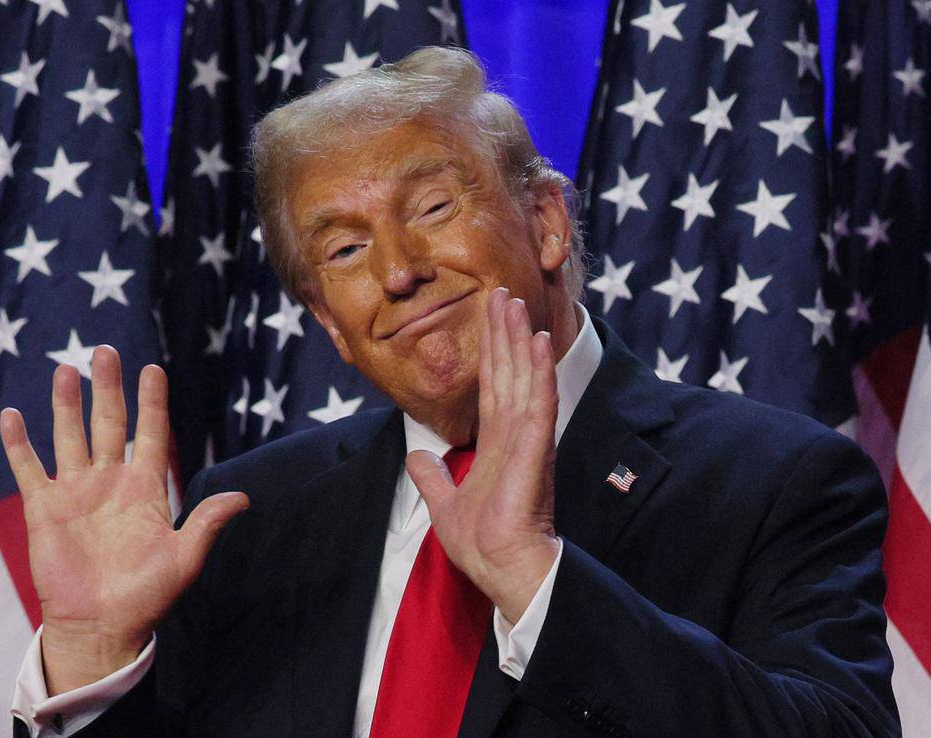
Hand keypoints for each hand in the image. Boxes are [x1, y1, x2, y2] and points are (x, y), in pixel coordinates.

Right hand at [0, 346, 248, 693]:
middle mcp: (110, 482)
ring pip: (70, 436)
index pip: (150, 434)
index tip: (154, 370)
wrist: (102, 627)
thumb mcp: (184, 559)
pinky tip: (13, 416)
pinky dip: (20, 444)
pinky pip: (30, 469)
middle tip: (104, 351)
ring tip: (65, 370)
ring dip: (66, 405)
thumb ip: (207, 524)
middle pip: (109, 423)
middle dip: (107, 388)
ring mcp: (76, 492)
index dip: (152, 403)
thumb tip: (243, 498)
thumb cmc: (147, 596)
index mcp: (145, 489)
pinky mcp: (45, 510)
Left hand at [407, 288, 558, 622]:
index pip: (492, 386)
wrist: (500, 569)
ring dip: (519, 340)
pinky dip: (539, 372)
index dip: (490, 351)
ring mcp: (527, 440)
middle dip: (503, 333)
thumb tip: (415, 456)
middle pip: (507, 372)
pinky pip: (539, 403)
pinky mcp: (536, 450)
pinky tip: (538, 343)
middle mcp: (514, 434)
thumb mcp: (444, 503)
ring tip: (516, 303)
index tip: (490, 317)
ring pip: (523, 378)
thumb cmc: (480, 544)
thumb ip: (431, 477)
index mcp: (496, 443)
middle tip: (503, 292)